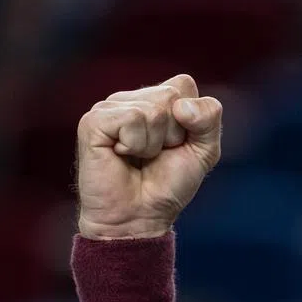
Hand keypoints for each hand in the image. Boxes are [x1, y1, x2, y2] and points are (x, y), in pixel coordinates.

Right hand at [76, 75, 221, 239]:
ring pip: (153, 110)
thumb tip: (182, 106)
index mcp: (155, 99)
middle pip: (170, 95)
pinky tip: (121, 156)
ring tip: (139, 158)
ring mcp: (109, 108)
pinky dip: (135, 145)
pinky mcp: (92, 122)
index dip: (192, 119)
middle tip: (156, 155)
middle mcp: (130, 98)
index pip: (184, 84)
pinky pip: (131, 119)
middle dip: (173, 134)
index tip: (177, 144)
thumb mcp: (204, 150)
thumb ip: (209, 119)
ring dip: (154, 144)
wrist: (140, 217)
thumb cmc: (168, 184)